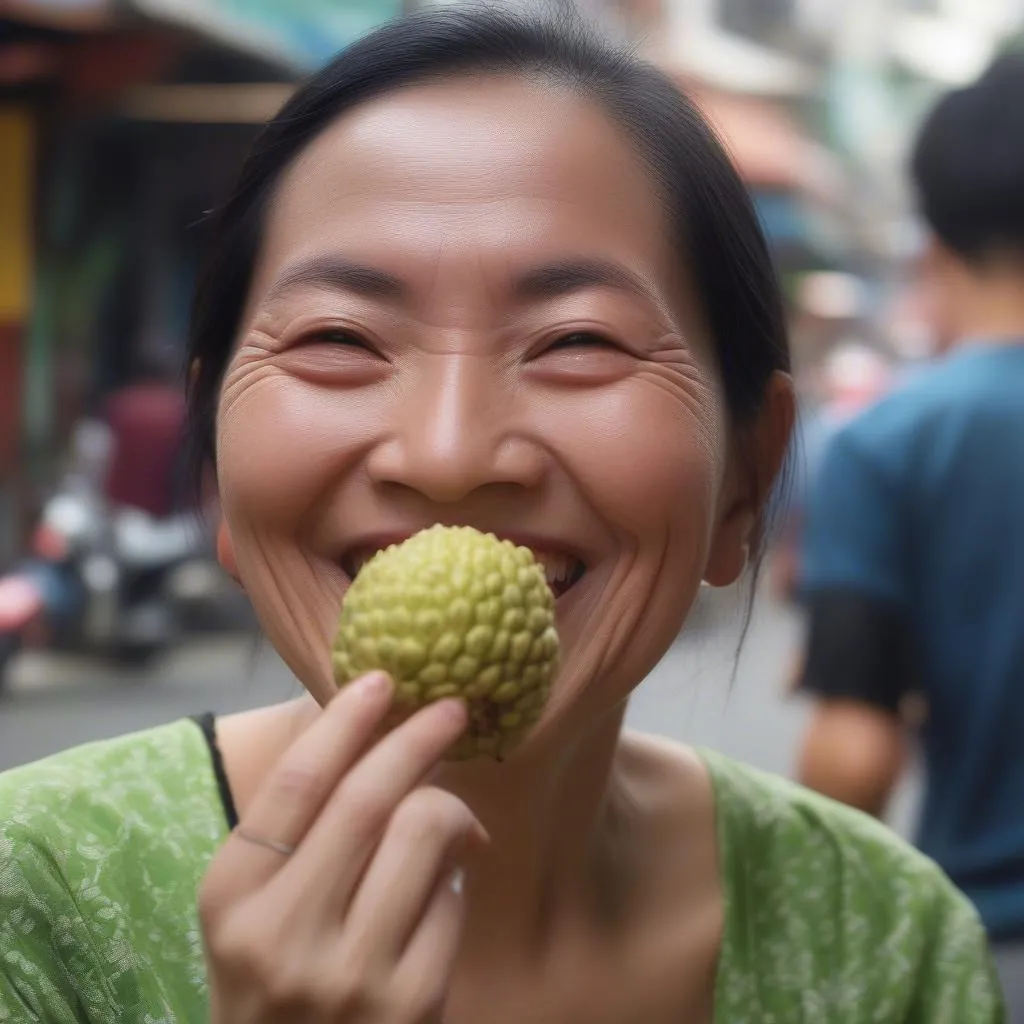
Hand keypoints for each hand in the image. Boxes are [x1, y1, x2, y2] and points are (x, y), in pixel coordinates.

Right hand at [199, 673, 486, 1022]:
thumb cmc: (273, 979)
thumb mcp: (253, 906)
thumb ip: (296, 827)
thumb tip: (373, 733)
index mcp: (233, 896)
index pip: (297, 782)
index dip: (345, 720)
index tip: (382, 678)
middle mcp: (283, 934)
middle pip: (368, 799)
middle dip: (418, 738)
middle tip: (451, 707)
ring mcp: (350, 973)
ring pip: (423, 835)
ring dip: (446, 805)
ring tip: (446, 814)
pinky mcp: (411, 1004)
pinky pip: (454, 897)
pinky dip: (455, 874)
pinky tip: (440, 887)